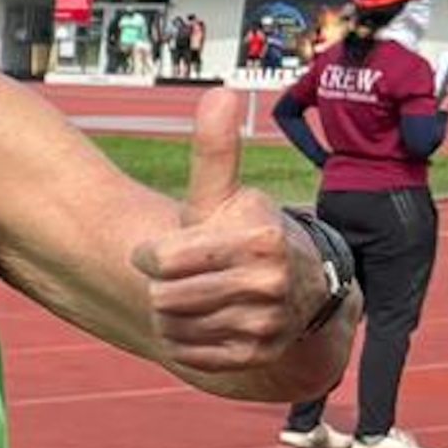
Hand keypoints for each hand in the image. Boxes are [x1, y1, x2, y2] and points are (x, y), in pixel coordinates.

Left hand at [130, 87, 334, 371]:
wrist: (295, 284)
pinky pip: (190, 356)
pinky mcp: (258, 355)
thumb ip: (214, 150)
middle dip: (162, 287)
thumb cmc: (243, 231)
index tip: (162, 250)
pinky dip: (186, 342)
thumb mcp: (225, 195)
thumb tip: (221, 91)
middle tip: (182, 277)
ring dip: (171, 317)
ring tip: (194, 297)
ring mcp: (267, 323)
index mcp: (257, 240)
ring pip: (174, 329)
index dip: (151, 256)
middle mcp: (269, 283)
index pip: (162, 260)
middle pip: (164, 298)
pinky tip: (204, 322)